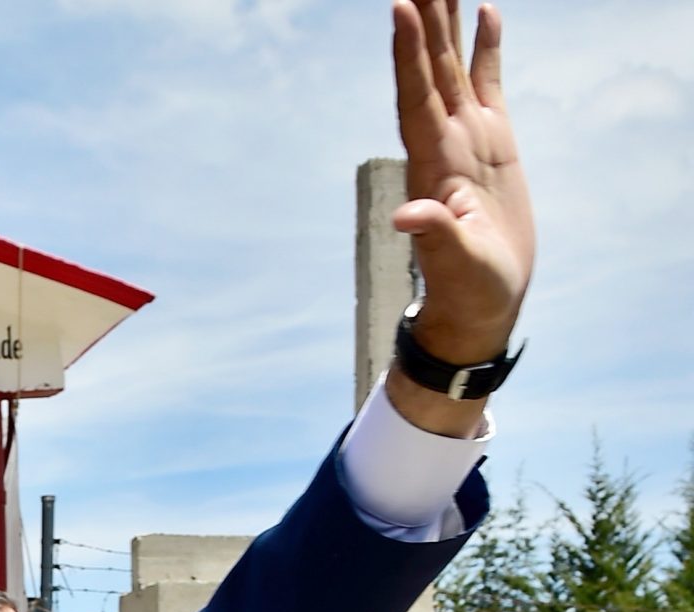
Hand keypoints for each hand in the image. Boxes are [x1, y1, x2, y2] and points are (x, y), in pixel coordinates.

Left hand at [389, 1, 534, 363]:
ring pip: (454, 66)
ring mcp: (468, 137)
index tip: (400, 7)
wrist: (482, 300)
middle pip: (430, 68)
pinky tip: (486, 11)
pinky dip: (486, 48)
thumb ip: (433, 235)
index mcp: (432, 163)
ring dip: (446, 23)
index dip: (407, 54)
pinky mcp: (494, 142)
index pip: (415, 96)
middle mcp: (444, 140)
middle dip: (423, 20)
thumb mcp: (453, 262)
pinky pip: (488, 82)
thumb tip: (407, 216)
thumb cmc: (466, 287)